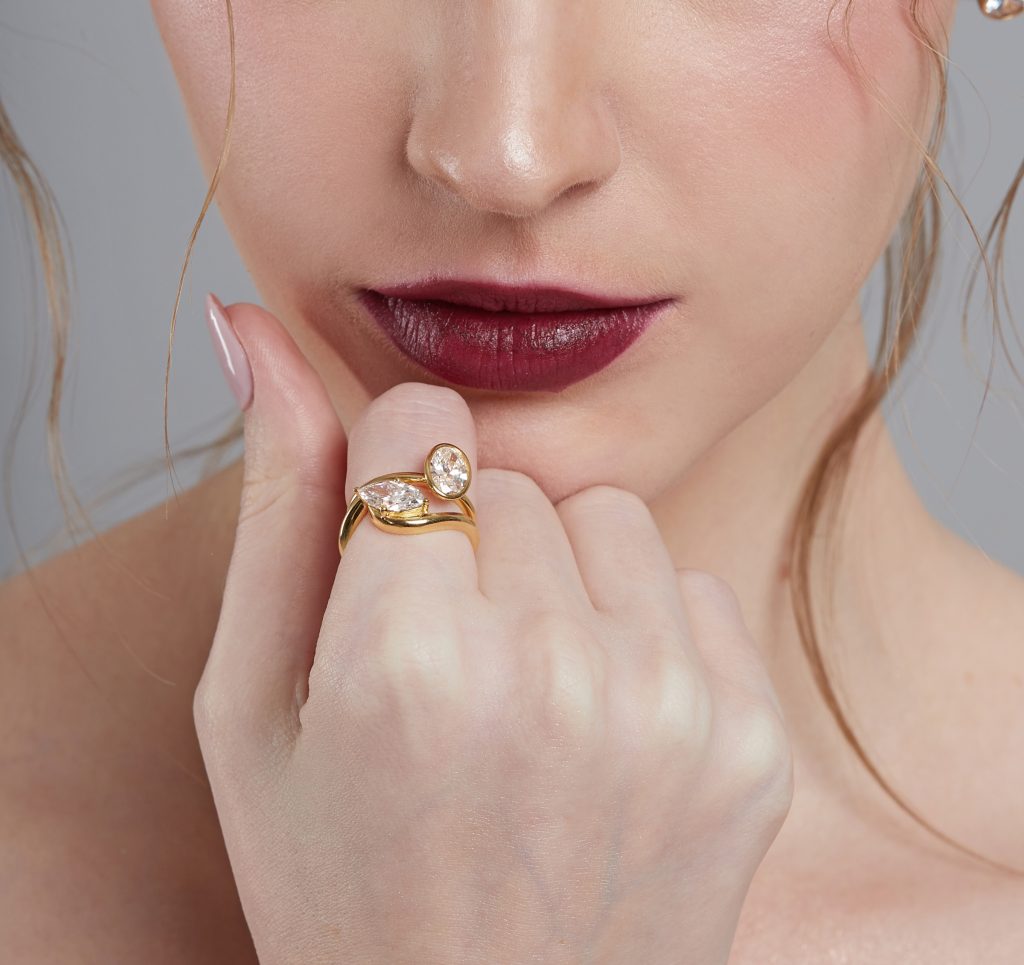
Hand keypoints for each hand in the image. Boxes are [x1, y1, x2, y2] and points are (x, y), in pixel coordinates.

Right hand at [195, 302, 793, 964]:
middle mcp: (550, 674)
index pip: (418, 421)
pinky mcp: (747, 739)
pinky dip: (639, 634)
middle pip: (511, 478)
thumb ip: (272, 505)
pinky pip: (690, 587)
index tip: (388, 553)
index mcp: (406, 660)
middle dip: (467, 544)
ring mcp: (667, 708)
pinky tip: (596, 728)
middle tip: (443, 672)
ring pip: (607, 517)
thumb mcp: (256, 707)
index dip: (392, 478)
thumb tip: (253, 332)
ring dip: (558, 579)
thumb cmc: (343, 883)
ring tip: (520, 694)